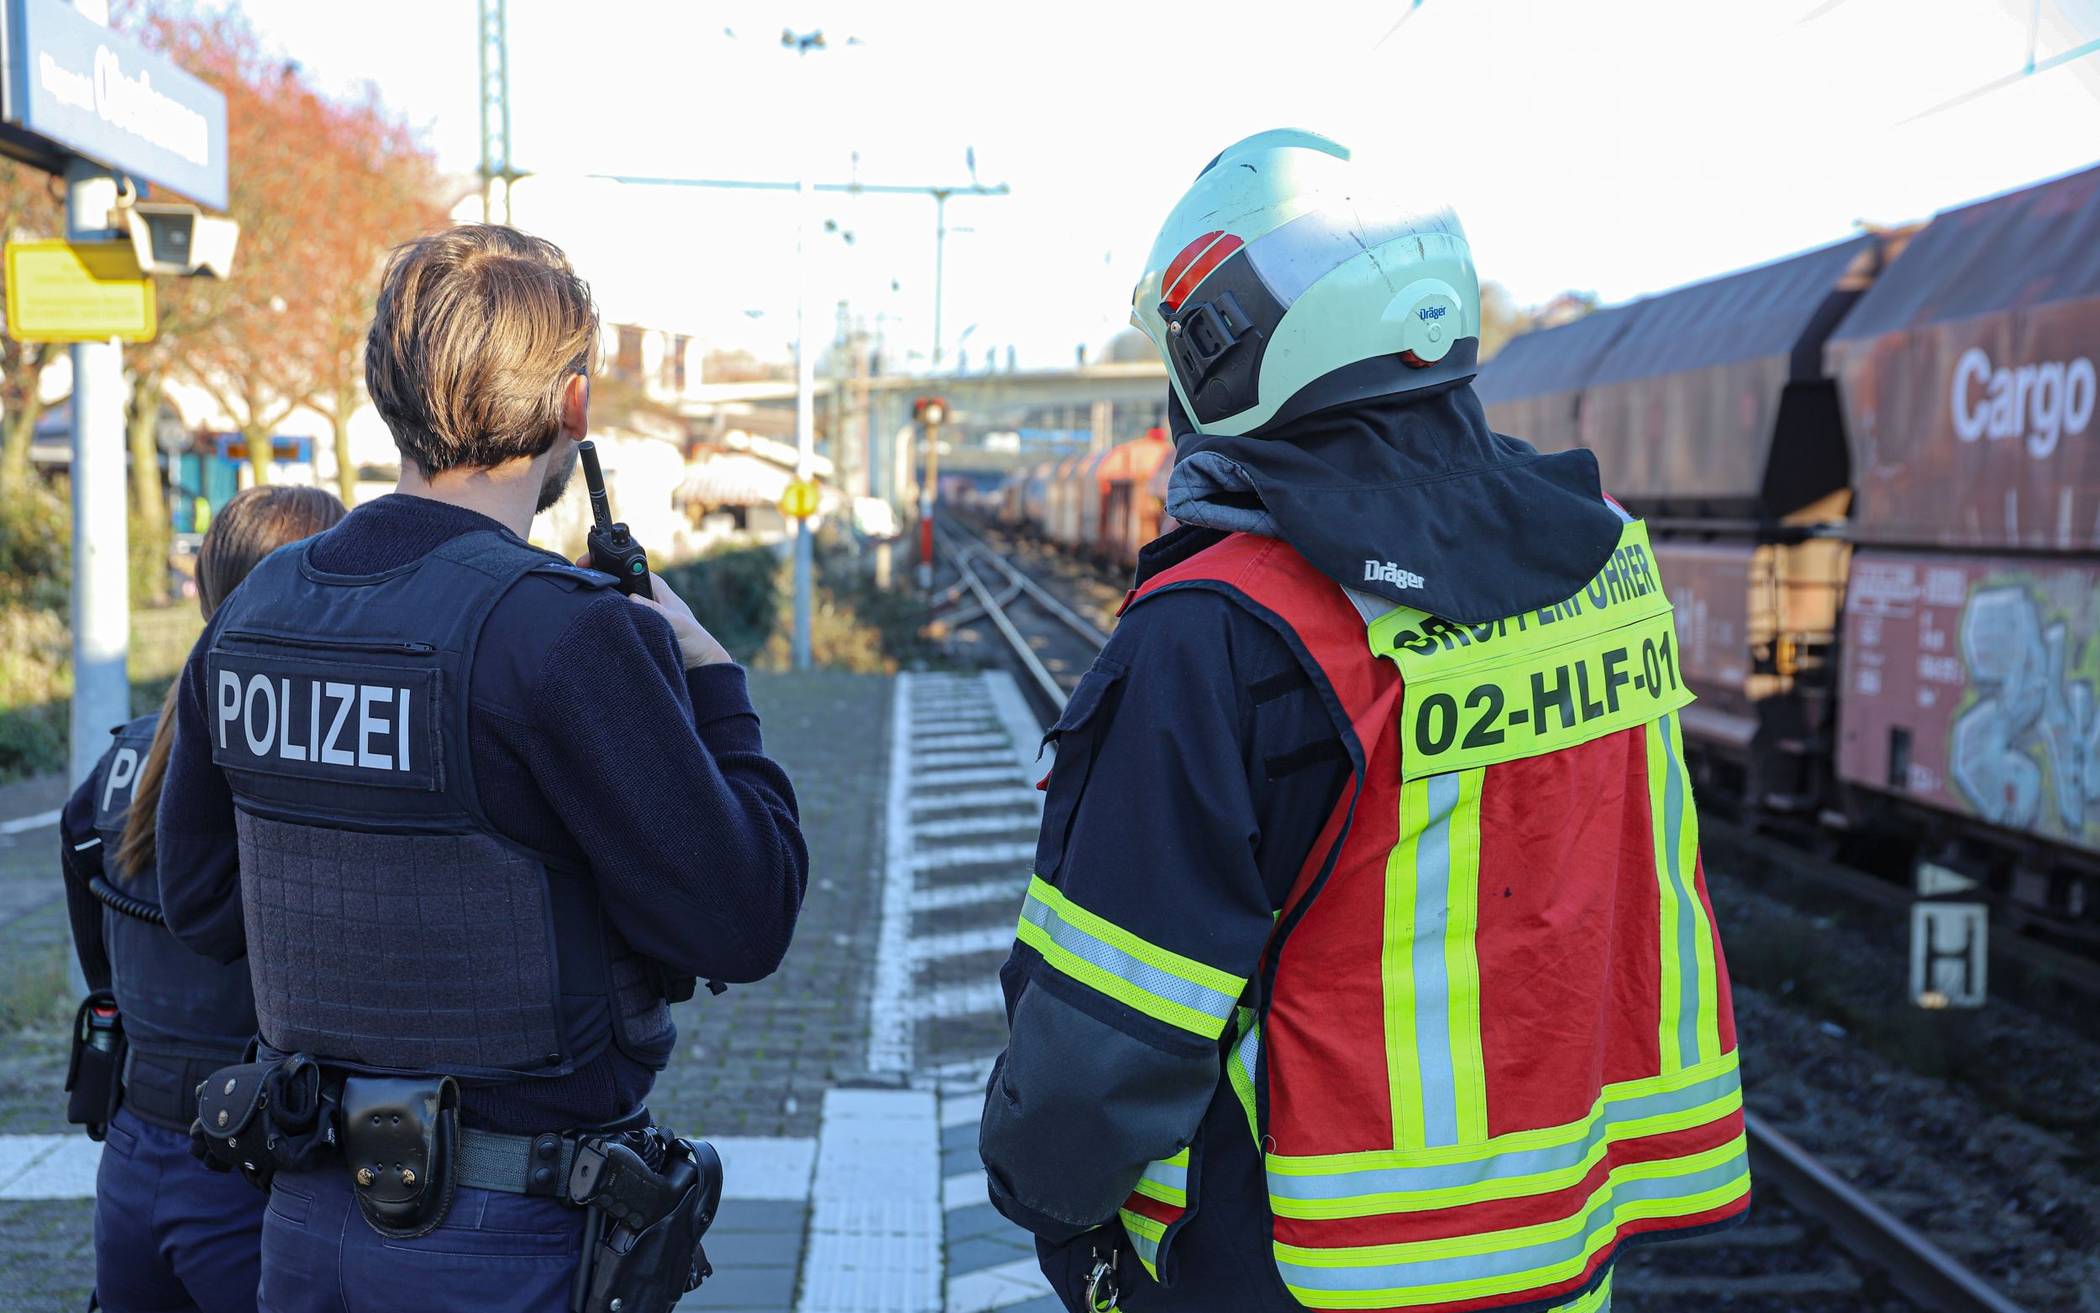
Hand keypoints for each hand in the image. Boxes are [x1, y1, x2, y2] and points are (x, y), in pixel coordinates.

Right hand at [578, 554, 731, 667]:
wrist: (698, 666)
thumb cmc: (693, 639)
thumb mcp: (675, 623)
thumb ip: (655, 611)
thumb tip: (632, 599)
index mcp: (656, 589)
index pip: (629, 568)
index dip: (611, 562)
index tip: (591, 562)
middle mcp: (645, 598)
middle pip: (618, 584)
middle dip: (601, 582)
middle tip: (581, 582)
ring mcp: (639, 614)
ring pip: (615, 603)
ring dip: (602, 603)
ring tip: (583, 603)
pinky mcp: (635, 629)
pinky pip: (616, 620)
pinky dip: (606, 620)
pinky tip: (594, 622)